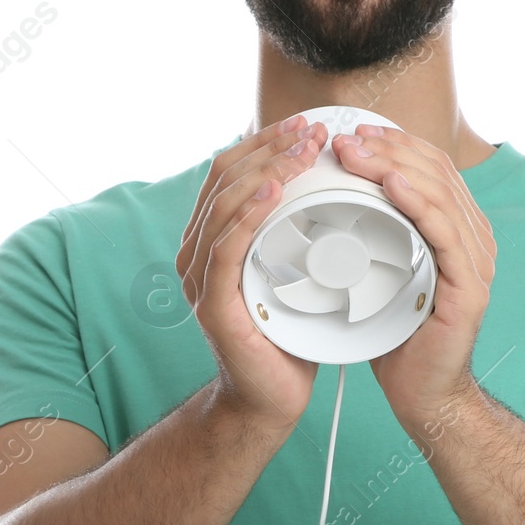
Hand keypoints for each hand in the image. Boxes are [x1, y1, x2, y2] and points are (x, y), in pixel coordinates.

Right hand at [177, 115, 329, 430]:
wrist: (272, 398)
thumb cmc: (288, 332)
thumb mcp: (293, 267)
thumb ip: (295, 228)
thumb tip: (328, 183)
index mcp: (213, 236)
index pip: (231, 171)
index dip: (266, 143)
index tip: (306, 125)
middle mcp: (196, 250)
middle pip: (225, 178)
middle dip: (271, 149)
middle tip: (312, 132)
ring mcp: (199, 276)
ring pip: (224, 204)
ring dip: (266, 172)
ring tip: (301, 153)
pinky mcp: (212, 303)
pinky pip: (225, 247)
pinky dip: (247, 215)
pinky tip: (272, 194)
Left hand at [331, 125, 496, 427]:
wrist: (422, 393)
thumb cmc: (398, 333)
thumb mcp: (384, 269)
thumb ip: (378, 230)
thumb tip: (338, 192)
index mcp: (458, 227)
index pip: (430, 167)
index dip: (393, 143)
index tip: (352, 132)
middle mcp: (474, 237)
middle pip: (435, 171)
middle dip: (387, 147)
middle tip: (344, 138)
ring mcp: (477, 259)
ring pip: (438, 192)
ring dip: (393, 165)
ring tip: (356, 153)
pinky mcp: (469, 284)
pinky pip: (443, 231)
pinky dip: (417, 202)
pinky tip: (392, 184)